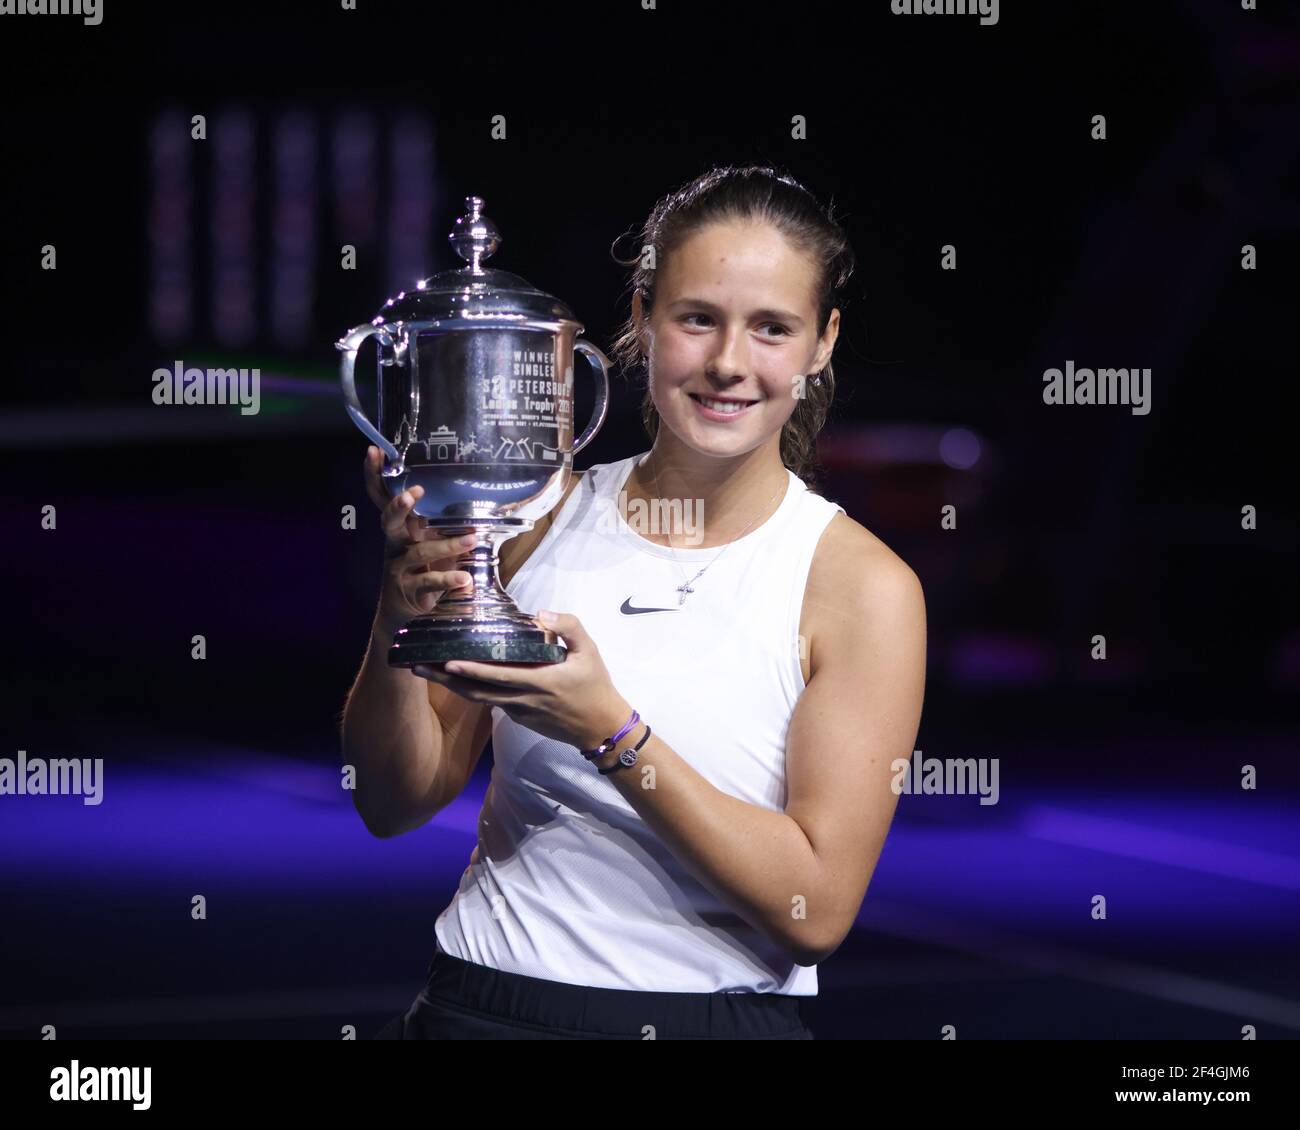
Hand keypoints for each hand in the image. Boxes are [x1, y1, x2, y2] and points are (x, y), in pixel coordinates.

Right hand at [363, 445, 476, 634]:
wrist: (403, 611)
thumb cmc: (421, 566)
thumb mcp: (426, 539)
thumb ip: (438, 519)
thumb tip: (473, 492)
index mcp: (399, 528)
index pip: (382, 497)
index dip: (374, 475)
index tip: (374, 452)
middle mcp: (395, 544)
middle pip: (389, 522)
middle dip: (399, 506)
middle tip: (414, 493)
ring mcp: (400, 568)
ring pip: (420, 553)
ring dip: (447, 546)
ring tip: (471, 539)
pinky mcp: (411, 590)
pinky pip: (430, 582)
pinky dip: (449, 580)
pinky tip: (465, 578)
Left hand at [411, 611, 631, 749]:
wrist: (601, 728)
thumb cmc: (596, 686)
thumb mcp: (590, 650)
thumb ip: (567, 627)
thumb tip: (540, 614)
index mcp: (539, 682)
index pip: (498, 676)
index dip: (471, 670)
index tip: (446, 661)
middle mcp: (522, 699)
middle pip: (476, 691)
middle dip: (445, 679)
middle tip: (417, 667)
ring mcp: (519, 711)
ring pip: (479, 698)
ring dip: (451, 686)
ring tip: (427, 672)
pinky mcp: (519, 718)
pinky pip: (491, 701)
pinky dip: (471, 690)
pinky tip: (457, 679)